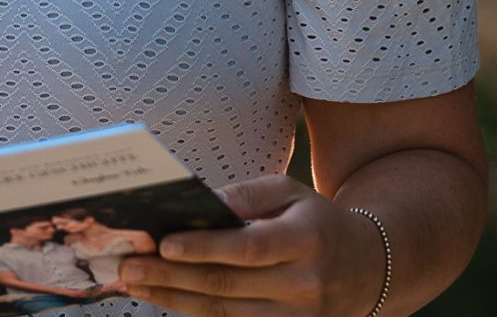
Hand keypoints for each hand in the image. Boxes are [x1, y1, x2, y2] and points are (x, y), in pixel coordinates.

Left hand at [117, 175, 383, 316]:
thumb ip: (246, 196)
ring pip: (224, 314)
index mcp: (308, 239)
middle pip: (227, 285)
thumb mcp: (291, 193)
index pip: (250, 247)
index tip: (165, 243)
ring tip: (136, 284)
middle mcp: (304, 285)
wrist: (367, 269)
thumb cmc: (316, 221)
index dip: (206, 247)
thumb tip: (197, 204)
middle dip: (172, 276)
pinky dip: (195, 314)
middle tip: (129, 266)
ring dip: (174, 299)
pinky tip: (167, 300)